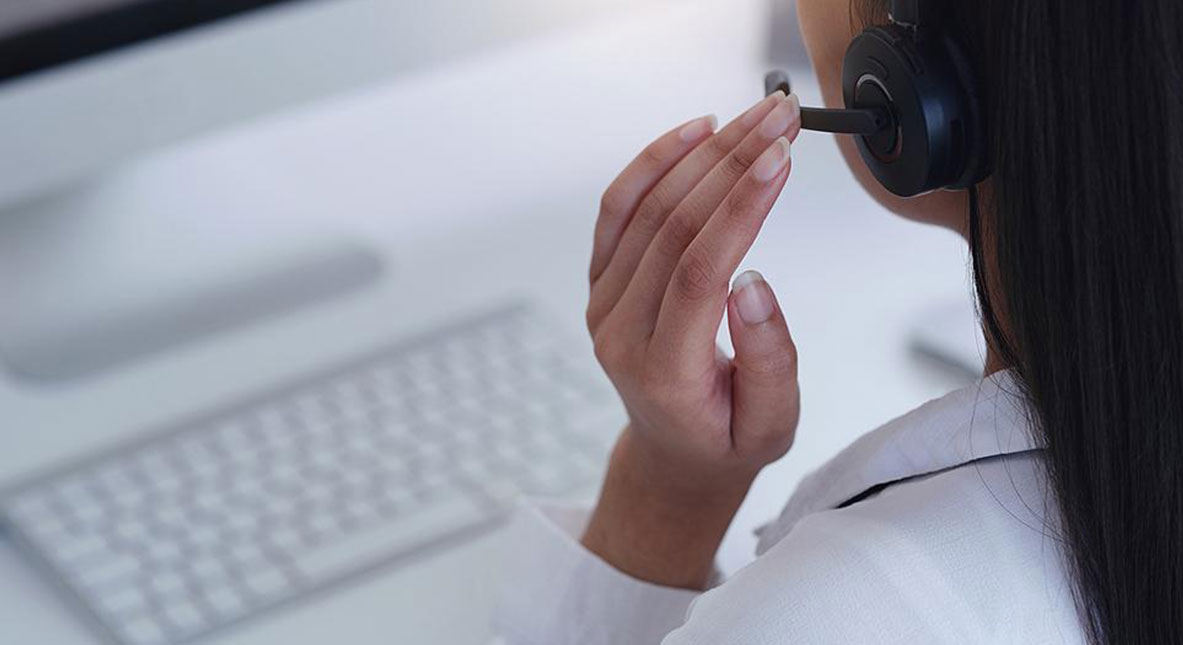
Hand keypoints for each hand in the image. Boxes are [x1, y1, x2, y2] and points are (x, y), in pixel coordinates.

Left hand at [581, 92, 802, 588]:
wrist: (674, 452)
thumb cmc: (729, 438)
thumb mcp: (772, 425)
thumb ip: (769, 360)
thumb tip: (755, 282)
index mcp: (663, 372)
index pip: (698, 272)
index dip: (742, 208)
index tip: (782, 158)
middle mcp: (620, 332)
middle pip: (672, 227)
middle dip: (733, 162)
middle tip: (783, 117)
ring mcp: (603, 303)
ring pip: (646, 208)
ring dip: (705, 153)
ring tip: (757, 114)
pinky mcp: (602, 281)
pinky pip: (618, 210)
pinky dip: (654, 163)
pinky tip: (696, 131)